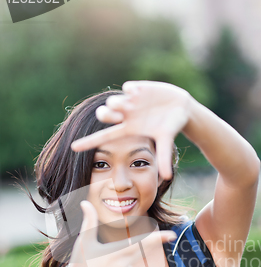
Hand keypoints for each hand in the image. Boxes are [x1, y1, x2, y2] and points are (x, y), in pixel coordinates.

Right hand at [56, 200, 175, 266]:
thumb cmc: (78, 266)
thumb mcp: (83, 243)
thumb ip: (89, 222)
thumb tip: (84, 203)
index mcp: (115, 253)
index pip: (141, 244)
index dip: (158, 239)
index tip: (171, 235)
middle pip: (138, 254)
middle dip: (133, 251)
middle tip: (114, 255)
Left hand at [71, 81, 190, 179]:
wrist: (180, 107)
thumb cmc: (170, 126)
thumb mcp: (166, 141)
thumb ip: (164, 157)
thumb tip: (167, 178)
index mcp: (127, 129)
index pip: (103, 137)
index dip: (88, 142)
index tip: (73, 148)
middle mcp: (125, 115)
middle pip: (104, 115)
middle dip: (106, 115)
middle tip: (117, 117)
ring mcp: (130, 101)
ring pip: (113, 100)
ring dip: (116, 103)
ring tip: (127, 106)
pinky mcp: (138, 88)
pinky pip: (127, 88)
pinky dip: (129, 91)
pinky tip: (135, 93)